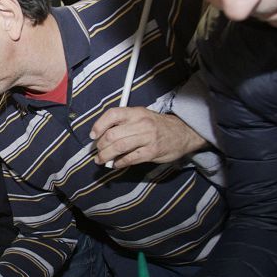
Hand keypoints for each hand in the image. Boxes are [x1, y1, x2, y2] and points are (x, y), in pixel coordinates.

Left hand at [90, 108, 207, 168]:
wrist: (184, 133)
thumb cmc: (158, 125)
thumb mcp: (142, 116)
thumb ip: (125, 123)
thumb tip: (102, 136)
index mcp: (136, 112)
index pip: (112, 114)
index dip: (99, 125)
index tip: (93, 136)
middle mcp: (141, 123)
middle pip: (112, 134)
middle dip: (100, 146)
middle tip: (98, 151)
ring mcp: (147, 138)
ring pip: (119, 147)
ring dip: (106, 156)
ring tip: (101, 160)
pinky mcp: (152, 152)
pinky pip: (130, 158)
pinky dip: (120, 163)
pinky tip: (117, 164)